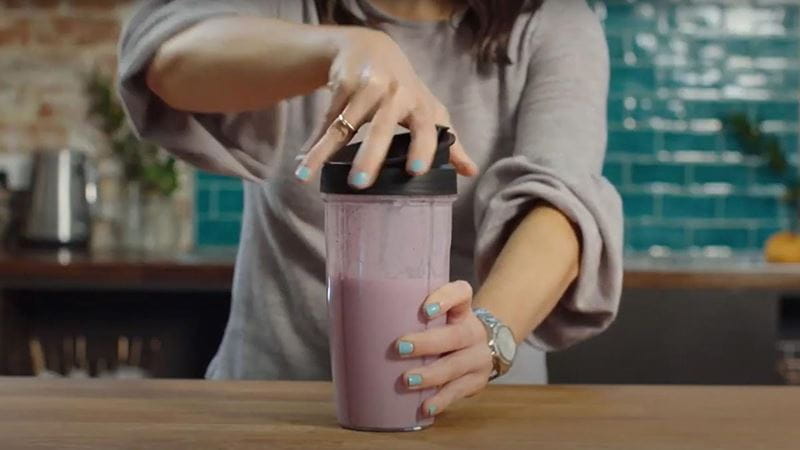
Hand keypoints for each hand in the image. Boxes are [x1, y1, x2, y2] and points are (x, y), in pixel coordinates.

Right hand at [294, 28, 476, 186]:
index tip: (416, 171)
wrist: (370, 48)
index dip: (424, 148)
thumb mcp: (429, 111)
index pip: (427, 128)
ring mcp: (367, 86)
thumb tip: (471, 173)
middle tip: (360, 182)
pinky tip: (303, 163)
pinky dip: (314, 142)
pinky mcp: (343, 81)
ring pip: (345, 124)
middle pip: (382, 127)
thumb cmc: (404, 89)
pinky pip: (328, 118)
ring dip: (324, 150)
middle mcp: (396, 93)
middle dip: (370, 154)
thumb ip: (448, 142)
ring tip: (307, 175)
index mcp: (421, 105)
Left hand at [394, 281, 492, 416]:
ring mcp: (478, 357)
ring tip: (407, 380)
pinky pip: (459, 391)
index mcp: (461, 309)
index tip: (425, 310)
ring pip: (457, 365)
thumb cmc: (442, 330)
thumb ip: (407, 314)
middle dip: (427, 343)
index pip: (461, 293)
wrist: (478, 350)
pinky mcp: (476, 381)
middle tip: (400, 347)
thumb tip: (351, 317)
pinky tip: (425, 407)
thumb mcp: (436, 318)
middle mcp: (473, 331)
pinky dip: (441, 400)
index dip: (445, 299)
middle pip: (456, 335)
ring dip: (431, 375)